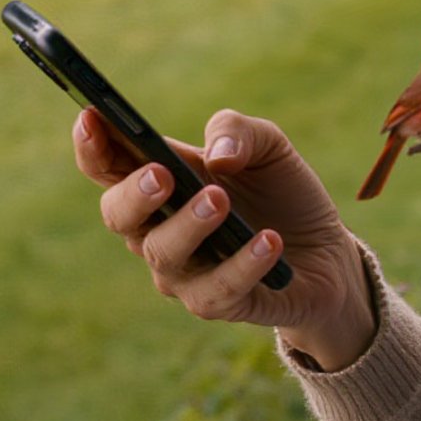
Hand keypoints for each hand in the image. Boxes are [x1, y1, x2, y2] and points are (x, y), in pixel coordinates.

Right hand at [74, 107, 375, 368]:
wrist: (329, 251)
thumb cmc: (282, 194)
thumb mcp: (269, 147)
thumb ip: (238, 131)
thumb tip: (217, 156)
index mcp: (161, 182)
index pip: (109, 165)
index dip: (92, 144)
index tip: (91, 117)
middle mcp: (159, 229)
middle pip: (119, 214)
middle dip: (135, 194)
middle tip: (162, 175)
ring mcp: (184, 271)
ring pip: (164, 254)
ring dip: (190, 225)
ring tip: (219, 200)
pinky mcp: (219, 303)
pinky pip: (218, 289)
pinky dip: (244, 263)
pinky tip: (269, 241)